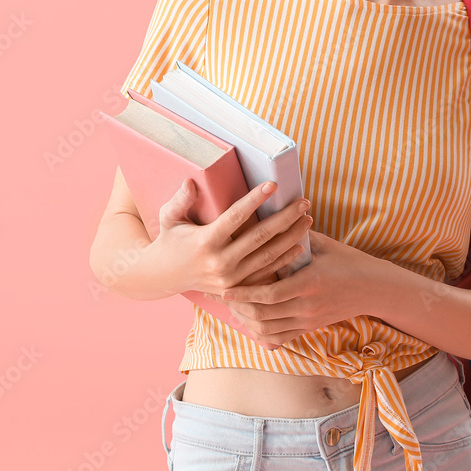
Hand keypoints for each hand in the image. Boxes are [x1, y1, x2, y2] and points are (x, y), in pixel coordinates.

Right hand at [148, 179, 313, 297]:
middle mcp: (219, 262)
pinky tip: (300, 245)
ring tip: (307, 220)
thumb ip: (180, 200)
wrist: (163, 277)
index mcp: (205, 241)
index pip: (235, 217)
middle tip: (304, 202)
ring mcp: (230, 279)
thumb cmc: (169, 239)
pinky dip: (285, 260)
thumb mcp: (168, 218)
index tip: (273, 185)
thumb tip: (191, 182)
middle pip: (260, 237)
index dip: (255, 200)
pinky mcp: (237, 288)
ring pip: (268, 256)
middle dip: (285, 218)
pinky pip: (266, 273)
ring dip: (291, 237)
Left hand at [213, 229, 388, 347]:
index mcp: (309, 283)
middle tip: (220, 297)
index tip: (224, 288)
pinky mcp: (311, 328)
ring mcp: (309, 321)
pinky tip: (250, 324)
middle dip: (238, 308)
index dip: (244, 293)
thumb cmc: (349, 261)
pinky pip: (281, 338)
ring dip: (246, 322)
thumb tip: (271, 220)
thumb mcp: (324, 245)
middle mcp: (307, 307)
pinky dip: (261, 333)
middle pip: (263, 315)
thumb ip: (297, 237)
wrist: (374, 288)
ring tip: (231, 309)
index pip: (269, 294)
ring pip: (268, 330)